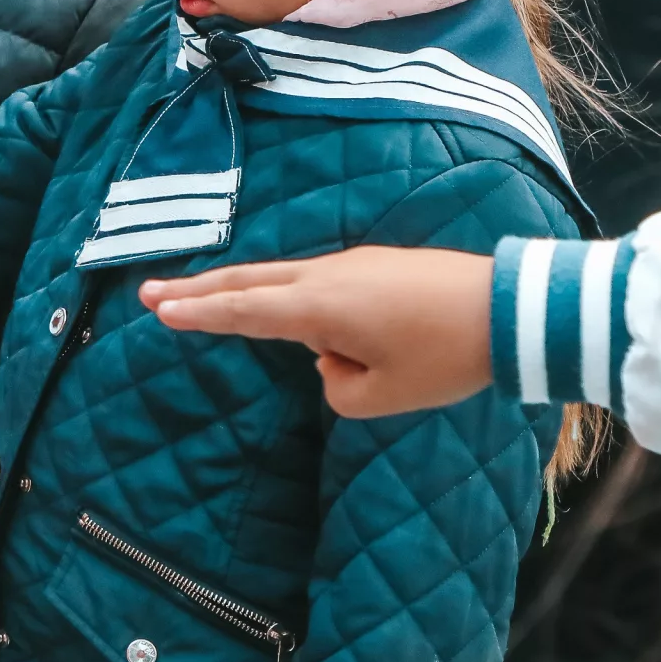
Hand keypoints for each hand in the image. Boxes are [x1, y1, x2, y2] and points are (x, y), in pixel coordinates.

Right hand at [140, 248, 497, 418]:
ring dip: (243, 292)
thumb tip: (330, 360)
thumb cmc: (447, 356)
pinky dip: (291, 297)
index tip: (156, 308)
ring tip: (209, 303)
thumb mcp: (385, 397)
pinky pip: (317, 282)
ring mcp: (351, 265)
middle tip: (151, 293)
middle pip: (247, 281)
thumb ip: (339, 388)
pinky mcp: (374, 265)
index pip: (243, 311)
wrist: (509, 309)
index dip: (196, 313)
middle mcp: (326, 277)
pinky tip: (305, 324)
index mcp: (320, 309)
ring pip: (281, 278)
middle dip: (197, 289)